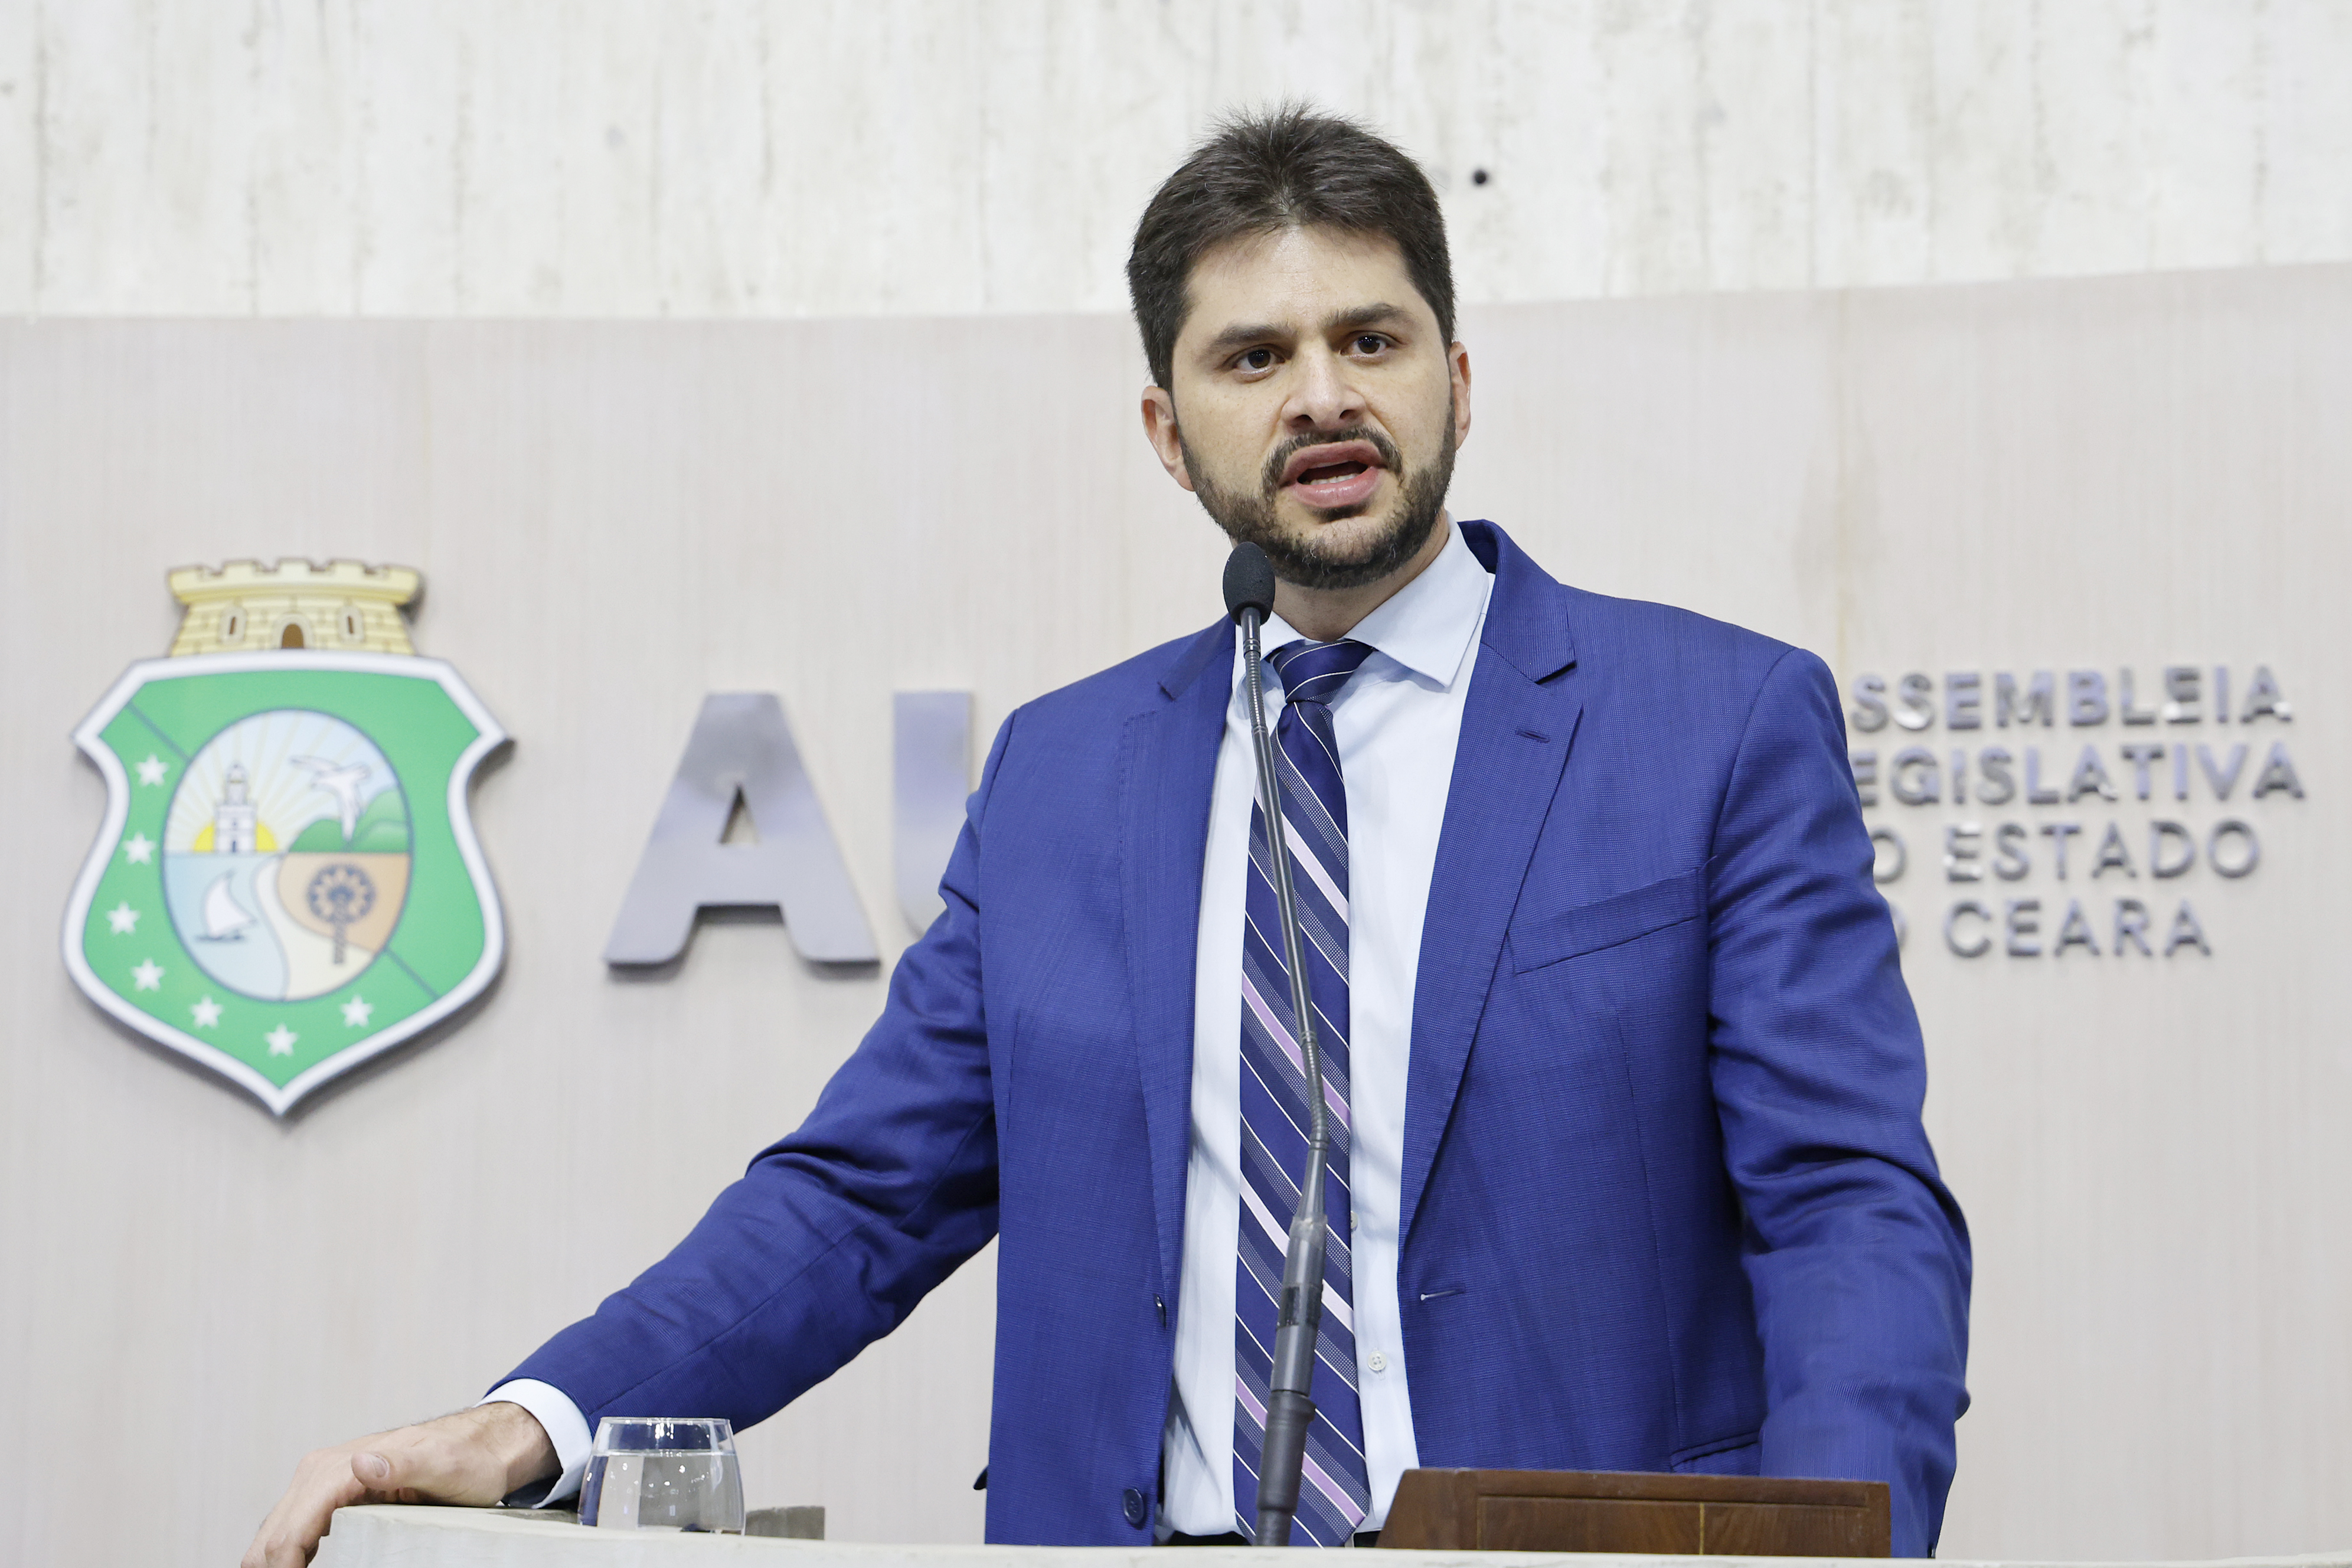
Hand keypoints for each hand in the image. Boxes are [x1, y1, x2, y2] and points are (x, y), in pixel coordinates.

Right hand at [241, 1401, 557, 1567]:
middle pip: (274, 1535)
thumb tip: (362, 1464)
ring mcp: (321, 1486)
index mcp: (338, 1468)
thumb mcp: (444, 1465)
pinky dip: (289, 1556)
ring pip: (276, 1534)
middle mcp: (320, 1473)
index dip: (285, 1566)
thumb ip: (404, 1465)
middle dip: (272, 1566)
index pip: (292, 1529)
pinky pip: (294, 1532)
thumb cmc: (466, 1460)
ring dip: (276, 1562)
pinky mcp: (329, 1499)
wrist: (480, 1448)